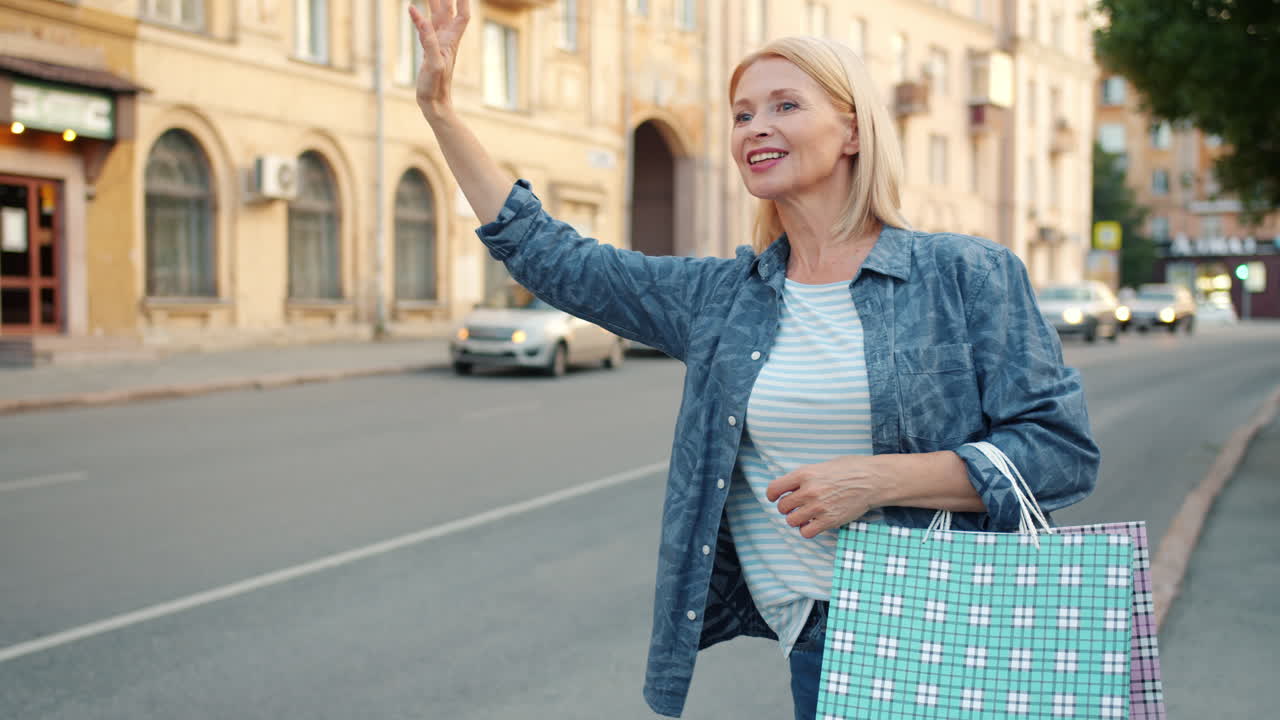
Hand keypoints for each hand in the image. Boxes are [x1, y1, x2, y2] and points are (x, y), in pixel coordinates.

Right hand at [409, 0, 469, 121]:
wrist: (434, 103)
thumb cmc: (436, 87)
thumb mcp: (433, 63)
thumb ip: (428, 41)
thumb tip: (420, 18)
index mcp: (451, 41)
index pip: (462, 15)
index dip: (463, 1)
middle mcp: (446, 39)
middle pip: (448, 11)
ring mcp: (437, 44)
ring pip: (437, 17)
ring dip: (434, 2)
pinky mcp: (429, 50)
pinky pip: (425, 29)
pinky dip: (419, 18)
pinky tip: (413, 11)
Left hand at [765, 455, 888, 538]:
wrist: (873, 480)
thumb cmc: (851, 469)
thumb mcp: (822, 465)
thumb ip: (805, 476)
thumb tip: (791, 487)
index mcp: (805, 474)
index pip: (774, 488)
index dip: (771, 495)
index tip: (773, 498)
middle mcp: (809, 491)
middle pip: (782, 507)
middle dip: (786, 508)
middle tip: (795, 507)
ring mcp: (818, 507)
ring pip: (791, 521)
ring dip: (795, 520)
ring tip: (804, 516)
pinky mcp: (829, 520)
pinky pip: (806, 532)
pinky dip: (806, 530)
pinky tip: (813, 524)